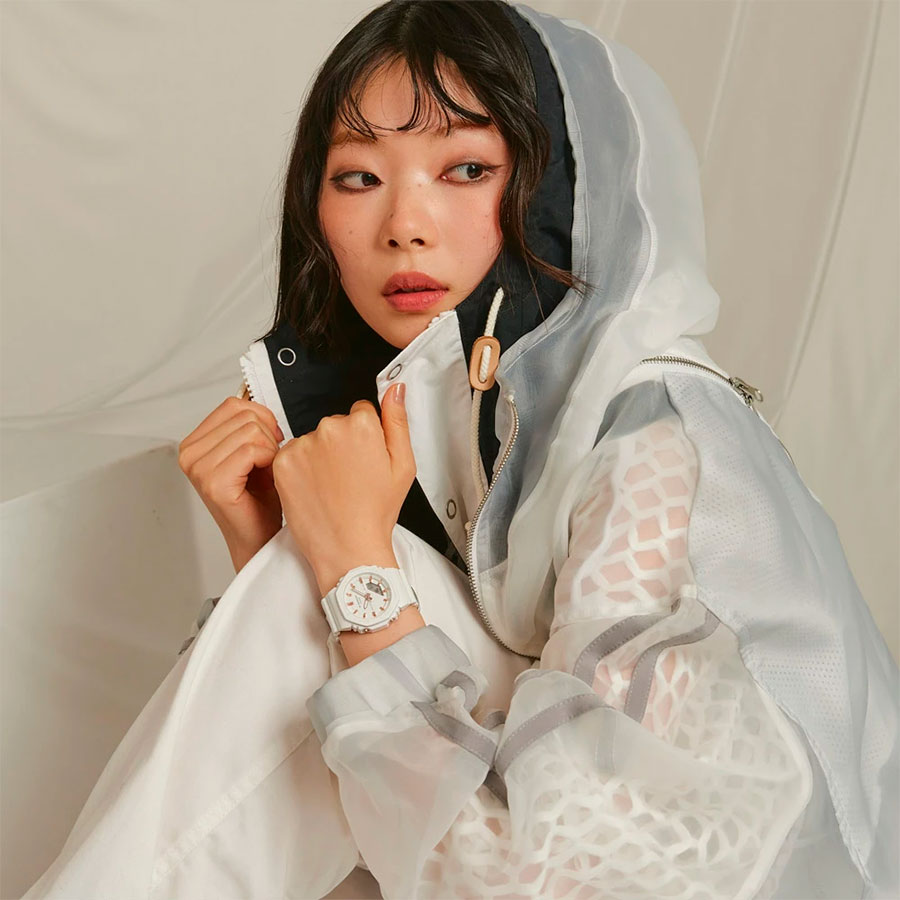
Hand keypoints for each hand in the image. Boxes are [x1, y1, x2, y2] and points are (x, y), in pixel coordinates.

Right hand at [179, 396, 284, 573]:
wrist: (260, 538)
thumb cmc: (260, 500)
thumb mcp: (252, 451)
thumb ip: (249, 423)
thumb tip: (257, 396)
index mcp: (195, 443)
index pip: (234, 404)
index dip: (262, 419)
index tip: (268, 443)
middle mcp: (190, 454)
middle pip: (245, 414)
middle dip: (269, 436)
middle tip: (268, 463)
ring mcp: (198, 468)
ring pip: (252, 430)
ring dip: (271, 451)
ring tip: (266, 473)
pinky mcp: (214, 482)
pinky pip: (253, 449)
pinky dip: (270, 461)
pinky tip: (265, 479)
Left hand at [272, 383, 414, 593]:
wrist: (348, 549)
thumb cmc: (377, 512)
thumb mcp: (403, 465)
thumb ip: (397, 421)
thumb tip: (395, 389)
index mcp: (362, 426)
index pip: (361, 413)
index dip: (366, 438)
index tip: (365, 461)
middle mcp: (329, 429)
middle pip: (335, 424)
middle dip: (342, 444)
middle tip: (350, 478)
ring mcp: (303, 445)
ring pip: (313, 439)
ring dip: (319, 456)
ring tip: (332, 487)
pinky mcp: (282, 462)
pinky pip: (292, 453)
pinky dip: (300, 468)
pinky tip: (314, 489)